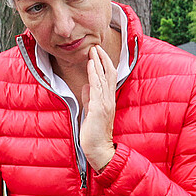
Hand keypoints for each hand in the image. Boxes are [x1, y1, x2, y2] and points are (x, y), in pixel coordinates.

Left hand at [79, 45, 117, 171]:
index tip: (98, 52)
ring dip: (98, 62)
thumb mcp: (90, 112)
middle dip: (103, 58)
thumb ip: (89, 98)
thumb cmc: (94, 134)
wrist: (98, 149)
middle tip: (96, 45)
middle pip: (110, 73)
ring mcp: (105, 103)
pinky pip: (97, 87)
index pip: (109, 77)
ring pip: (104, 77)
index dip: (105, 63)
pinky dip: (94, 74)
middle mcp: (109, 99)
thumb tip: (86, 85)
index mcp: (108, 100)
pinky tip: (91, 64)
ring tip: (93, 49)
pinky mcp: (99, 108)